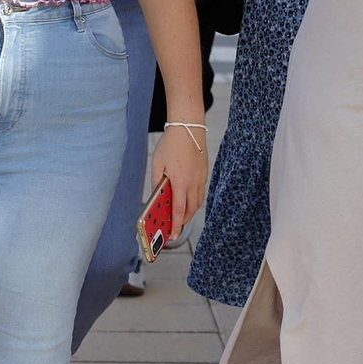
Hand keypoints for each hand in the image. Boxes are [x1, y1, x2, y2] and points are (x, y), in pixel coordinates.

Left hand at [150, 126, 208, 241]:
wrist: (188, 127)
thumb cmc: (171, 144)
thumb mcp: (157, 164)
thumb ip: (158, 182)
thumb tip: (157, 197)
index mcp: (180, 182)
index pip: (178, 210)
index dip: (175, 225)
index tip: (172, 236)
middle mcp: (193, 183)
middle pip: (190, 210)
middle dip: (182, 221)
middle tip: (173, 227)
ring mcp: (201, 178)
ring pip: (198, 203)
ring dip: (189, 212)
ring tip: (180, 216)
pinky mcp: (204, 173)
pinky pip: (201, 193)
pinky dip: (195, 201)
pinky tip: (188, 200)